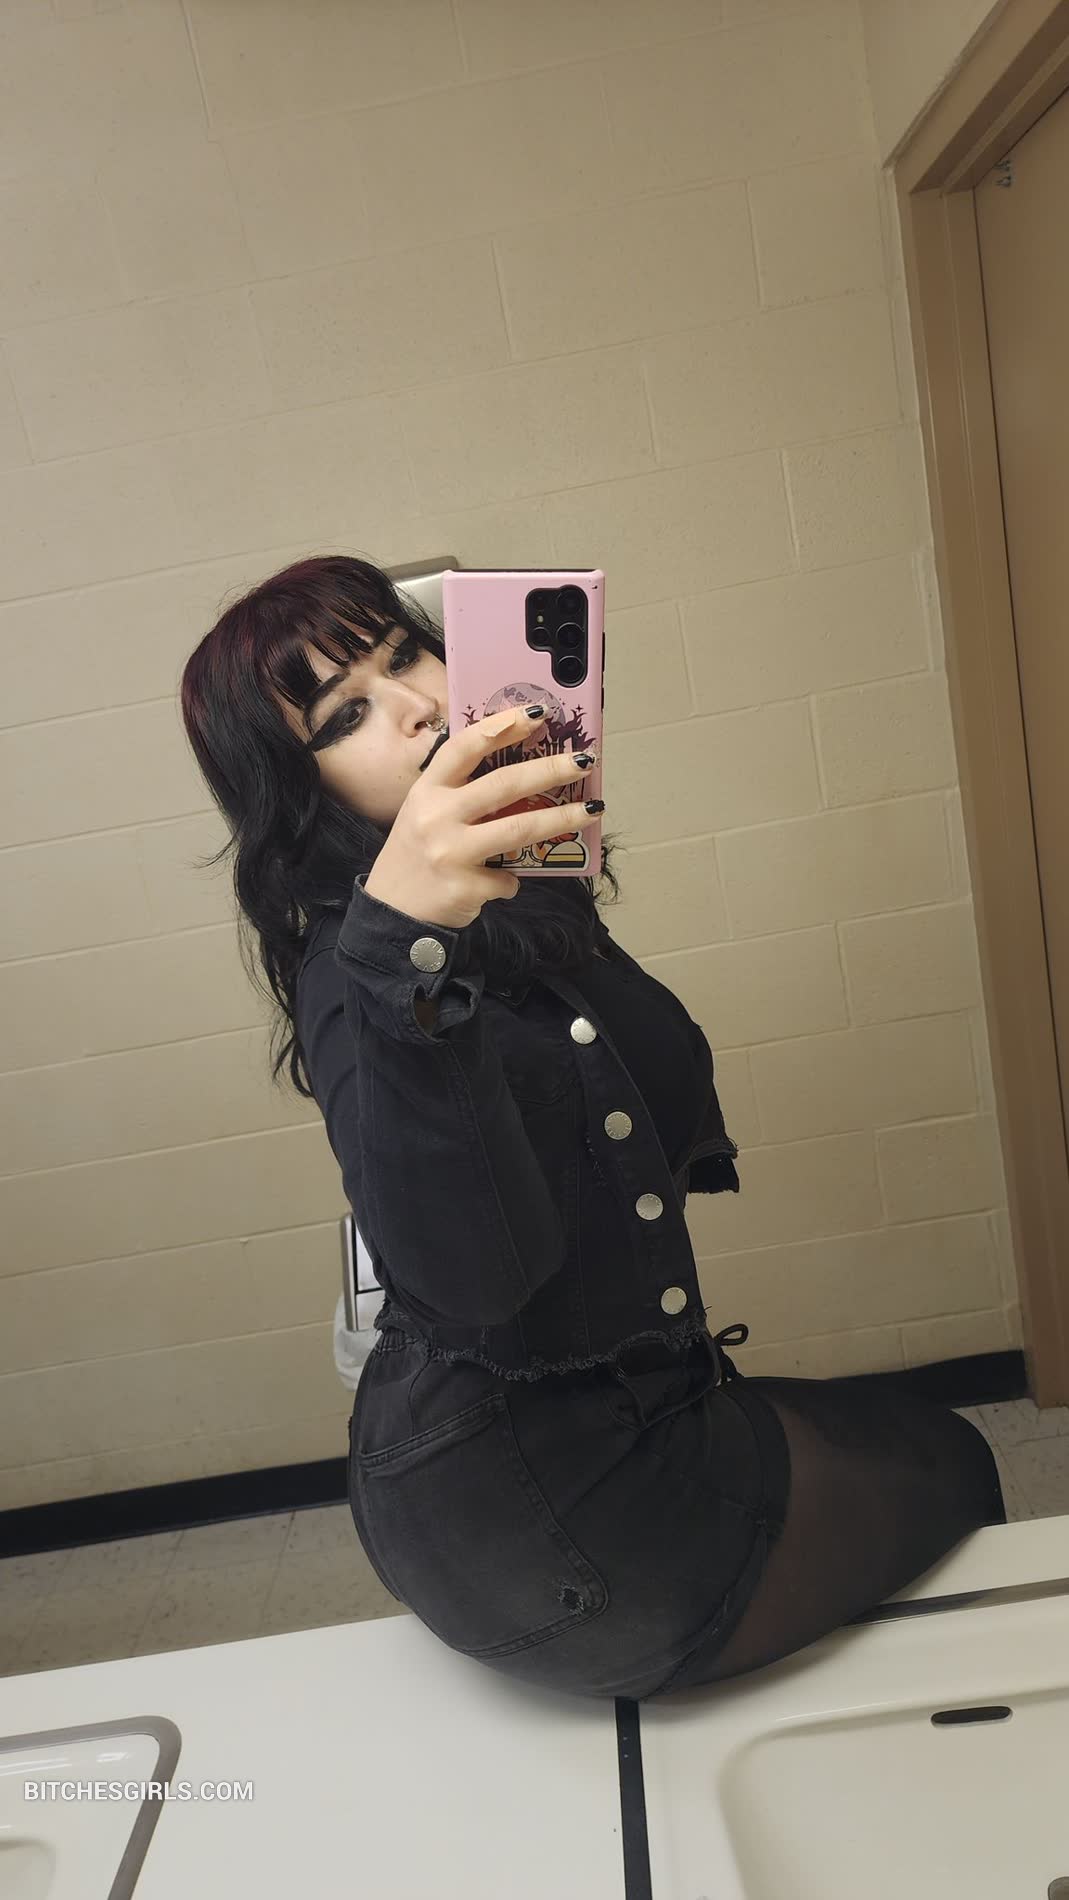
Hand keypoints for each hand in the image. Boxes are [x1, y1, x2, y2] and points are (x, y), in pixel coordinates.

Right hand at [363, 707, 599, 929]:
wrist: (392, 912)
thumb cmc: (417, 854)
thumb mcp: (425, 813)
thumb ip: (460, 792)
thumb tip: (522, 773)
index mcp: (427, 790)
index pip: (464, 748)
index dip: (501, 727)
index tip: (537, 713)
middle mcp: (437, 816)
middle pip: (503, 784)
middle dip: (550, 769)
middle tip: (584, 761)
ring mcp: (451, 852)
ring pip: (519, 829)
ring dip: (561, 818)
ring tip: (592, 810)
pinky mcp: (465, 886)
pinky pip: (507, 878)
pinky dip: (512, 880)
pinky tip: (506, 881)